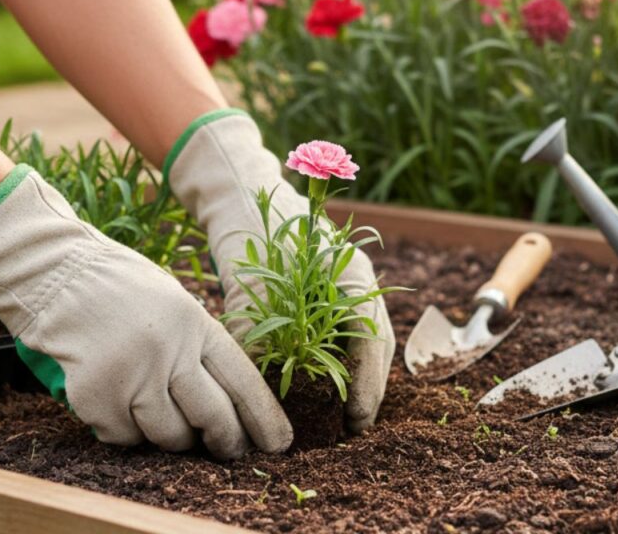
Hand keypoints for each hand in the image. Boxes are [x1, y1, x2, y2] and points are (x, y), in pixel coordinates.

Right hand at [0, 165, 292, 458]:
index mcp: (196, 322)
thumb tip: (226, 401)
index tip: (277, 445)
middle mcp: (170, 349)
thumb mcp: (174, 302)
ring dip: (166, 435)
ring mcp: (133, 374)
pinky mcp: (96, 395)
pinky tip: (112, 401)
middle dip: (224, 442)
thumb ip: (198, 345)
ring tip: (152, 409)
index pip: (243, 380)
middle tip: (226, 451)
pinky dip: (120, 430)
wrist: (52, 272)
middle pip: (212, 418)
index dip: (262, 418)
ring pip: (168, 435)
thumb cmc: (116, 286)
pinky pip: (123, 437)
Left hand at [168, 111, 395, 432]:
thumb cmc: (247, 231)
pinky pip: (348, 327)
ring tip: (345, 412)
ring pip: (366, 336)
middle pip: (378, 341)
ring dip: (359, 372)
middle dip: (370, 385)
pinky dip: (343, 355)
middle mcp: (358, 278)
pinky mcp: (332, 286)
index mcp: (350, 274)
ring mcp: (348, 280)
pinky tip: (327, 380)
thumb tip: (252, 388)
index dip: (368, 384)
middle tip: (354, 426)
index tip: (356, 420)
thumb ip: (253, 333)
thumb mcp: (247, 284)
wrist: (240, 192)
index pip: (371, 339)